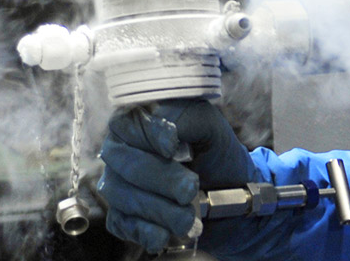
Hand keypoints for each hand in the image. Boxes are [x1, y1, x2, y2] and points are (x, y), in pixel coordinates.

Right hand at [98, 100, 258, 253]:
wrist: (230, 194)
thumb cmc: (216, 153)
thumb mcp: (212, 126)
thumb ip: (190, 117)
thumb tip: (167, 124)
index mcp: (140, 122)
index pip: (126, 123)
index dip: (147, 135)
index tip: (172, 148)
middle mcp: (122, 152)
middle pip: (124, 163)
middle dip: (161, 178)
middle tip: (191, 189)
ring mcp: (119, 184)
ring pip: (122, 195)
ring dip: (159, 209)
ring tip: (189, 217)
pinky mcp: (123, 215)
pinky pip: (122, 223)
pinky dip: (146, 230)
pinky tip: (166, 234)